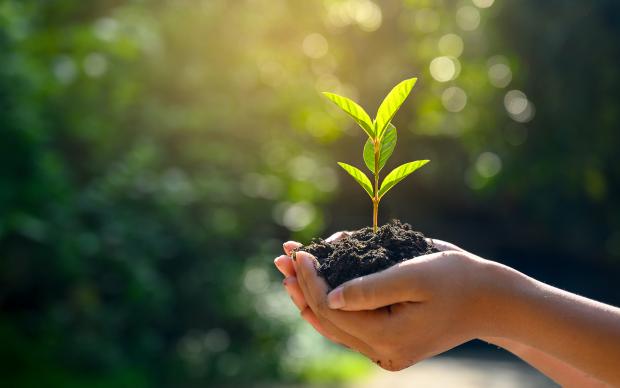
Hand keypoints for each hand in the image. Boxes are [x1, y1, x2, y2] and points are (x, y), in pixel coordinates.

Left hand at [274, 234, 503, 369]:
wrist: (488, 300)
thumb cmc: (456, 279)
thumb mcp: (415, 275)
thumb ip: (371, 287)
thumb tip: (329, 295)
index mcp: (389, 337)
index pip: (333, 310)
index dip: (311, 281)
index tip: (300, 252)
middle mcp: (383, 351)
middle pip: (327, 319)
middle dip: (302, 286)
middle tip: (280, 258)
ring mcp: (385, 350)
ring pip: (335, 325)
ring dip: (309, 295)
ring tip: (288, 271)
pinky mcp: (388, 342)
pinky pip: (349, 325)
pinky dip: (330, 303)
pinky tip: (314, 286)